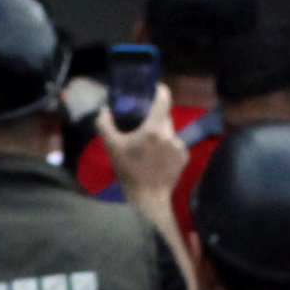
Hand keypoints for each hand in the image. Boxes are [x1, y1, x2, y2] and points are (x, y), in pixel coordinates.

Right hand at [99, 84, 188, 206]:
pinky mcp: (185, 157)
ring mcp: (180, 146)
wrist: (148, 199)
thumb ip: (104, 124)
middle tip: (142, 126)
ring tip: (148, 147)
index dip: (159, 90)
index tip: (152, 90)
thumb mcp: (112, 147)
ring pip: (169, 131)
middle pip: (165, 116)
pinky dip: (167, 147)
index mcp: (154, 129)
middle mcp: (171, 134)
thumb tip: (104, 110)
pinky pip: (175, 144)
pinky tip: (158, 158)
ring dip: (160, 134)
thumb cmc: (129, 172)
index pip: (164, 98)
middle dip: (154, 118)